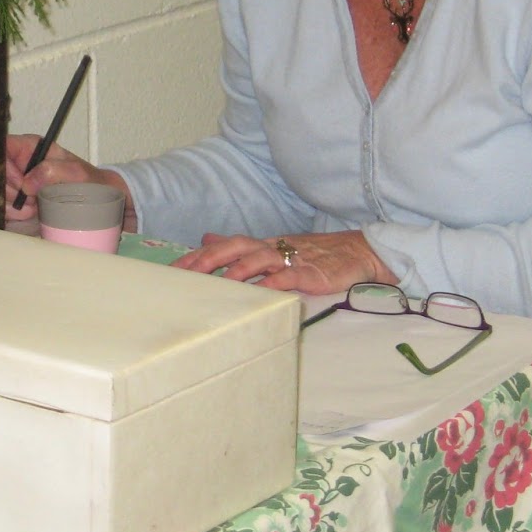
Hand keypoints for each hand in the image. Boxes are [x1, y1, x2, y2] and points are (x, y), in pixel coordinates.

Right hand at [4, 135, 135, 228]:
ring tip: (35, 208)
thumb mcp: (76, 173)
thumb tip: (27, 182)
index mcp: (29, 147)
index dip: (4, 165)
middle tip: (31, 201)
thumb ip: (52, 171)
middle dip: (10, 191)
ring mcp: (16, 181)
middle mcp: (19, 162)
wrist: (97, 202)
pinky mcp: (16, 198)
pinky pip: (2, 205)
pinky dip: (12, 214)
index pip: (1, 146)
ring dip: (12, 205)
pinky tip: (30, 214)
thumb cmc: (89, 182)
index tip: (21, 183)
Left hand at [170, 230, 392, 294]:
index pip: (223, 246)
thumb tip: (206, 239)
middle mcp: (273, 248)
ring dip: (238, 270)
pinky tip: (262, 293)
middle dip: (210, 260)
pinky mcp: (313, 273)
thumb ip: (239, 248)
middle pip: (236, 247)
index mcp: (261, 244)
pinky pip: (291, 277)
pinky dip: (275, 283)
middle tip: (188, 275)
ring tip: (220, 283)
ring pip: (260, 259)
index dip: (199, 256)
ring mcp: (293, 259)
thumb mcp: (272, 249)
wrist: (357, 252)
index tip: (173, 270)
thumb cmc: (313, 255)